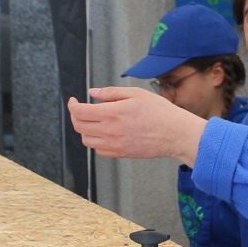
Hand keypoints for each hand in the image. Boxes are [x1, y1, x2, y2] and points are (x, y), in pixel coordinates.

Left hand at [68, 88, 207, 165]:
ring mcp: (114, 145)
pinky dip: (96, 141)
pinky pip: (98, 150)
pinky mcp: (120, 154)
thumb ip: (111, 93)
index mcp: (112, 113)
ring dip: (84, 129)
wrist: (175, 134)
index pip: (79, 112)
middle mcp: (110, 131)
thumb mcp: (136, 93)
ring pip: (86, 140)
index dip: (72, 105)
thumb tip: (93, 92)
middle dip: (75, 116)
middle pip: (79, 126)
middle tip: (80, 109)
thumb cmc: (160, 112)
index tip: (74, 100)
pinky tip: (104, 132)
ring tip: (92, 120)